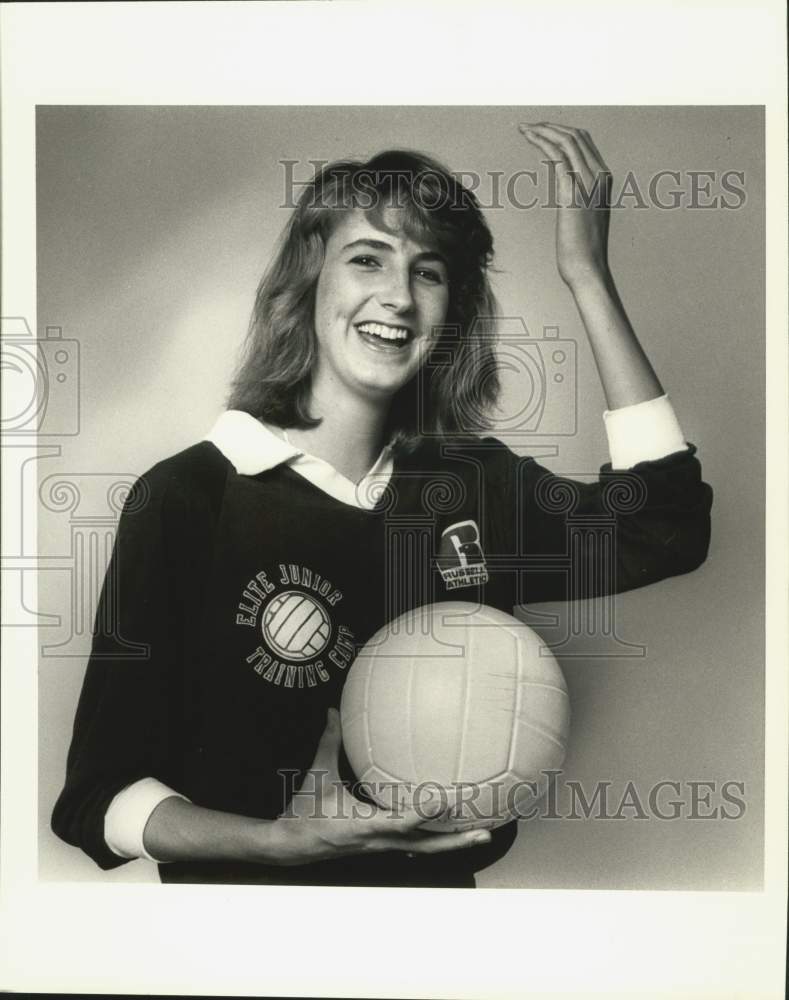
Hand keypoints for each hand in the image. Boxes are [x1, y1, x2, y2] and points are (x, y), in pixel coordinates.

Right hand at [273, 708, 491, 864]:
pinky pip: (412, 844)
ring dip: (450, 843)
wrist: (291, 846)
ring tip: (479, 833)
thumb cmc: (304, 812)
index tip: (445, 801)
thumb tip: (333, 711)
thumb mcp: (317, 775)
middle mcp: (378, 841)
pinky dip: (433, 839)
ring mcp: (381, 847)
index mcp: (363, 825)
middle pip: (424, 846)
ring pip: (422, 849)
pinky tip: (448, 831)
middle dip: (455, 841)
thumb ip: (329, 742)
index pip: (399, 822)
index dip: (423, 813)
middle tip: (485, 833)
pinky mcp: (380, 847)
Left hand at [518, 122, 611, 289]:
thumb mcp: (586, 216)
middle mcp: (599, 177)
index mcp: (605, 179)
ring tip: (523, 128)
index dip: (561, 131)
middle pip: (575, 136)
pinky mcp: (572, 194)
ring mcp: (587, 184)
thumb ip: (580, 196)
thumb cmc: (583, 249)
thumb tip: (566, 188)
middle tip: (528, 126)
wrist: (587, 268)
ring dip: (542, 131)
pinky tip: (529, 139)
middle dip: (549, 127)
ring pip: (566, 142)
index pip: (584, 142)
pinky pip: (557, 158)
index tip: (541, 129)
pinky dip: (542, 143)